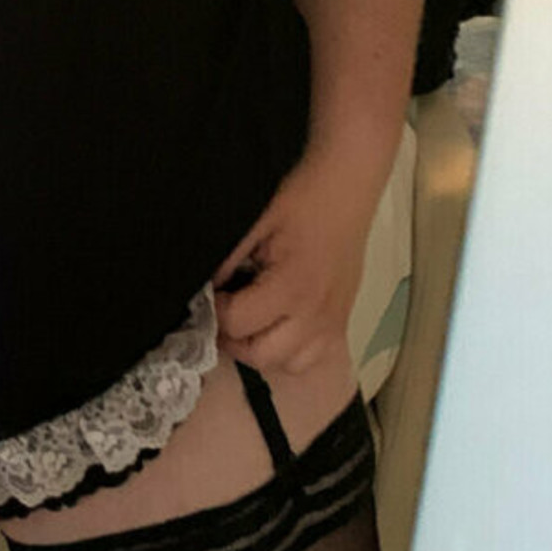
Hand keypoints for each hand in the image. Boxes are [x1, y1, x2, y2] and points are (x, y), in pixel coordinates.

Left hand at [212, 151, 374, 374]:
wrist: (346, 186)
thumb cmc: (300, 198)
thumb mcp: (254, 223)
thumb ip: (226, 260)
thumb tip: (205, 290)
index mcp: (291, 287)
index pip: (237, 323)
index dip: (213, 311)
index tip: (210, 294)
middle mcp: (315, 314)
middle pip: (261, 355)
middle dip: (234, 339)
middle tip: (225, 314)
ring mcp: (332, 321)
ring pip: (289, 364)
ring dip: (263, 350)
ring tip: (252, 324)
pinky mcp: (342, 320)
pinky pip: (314, 358)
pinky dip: (293, 353)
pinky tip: (280, 328)